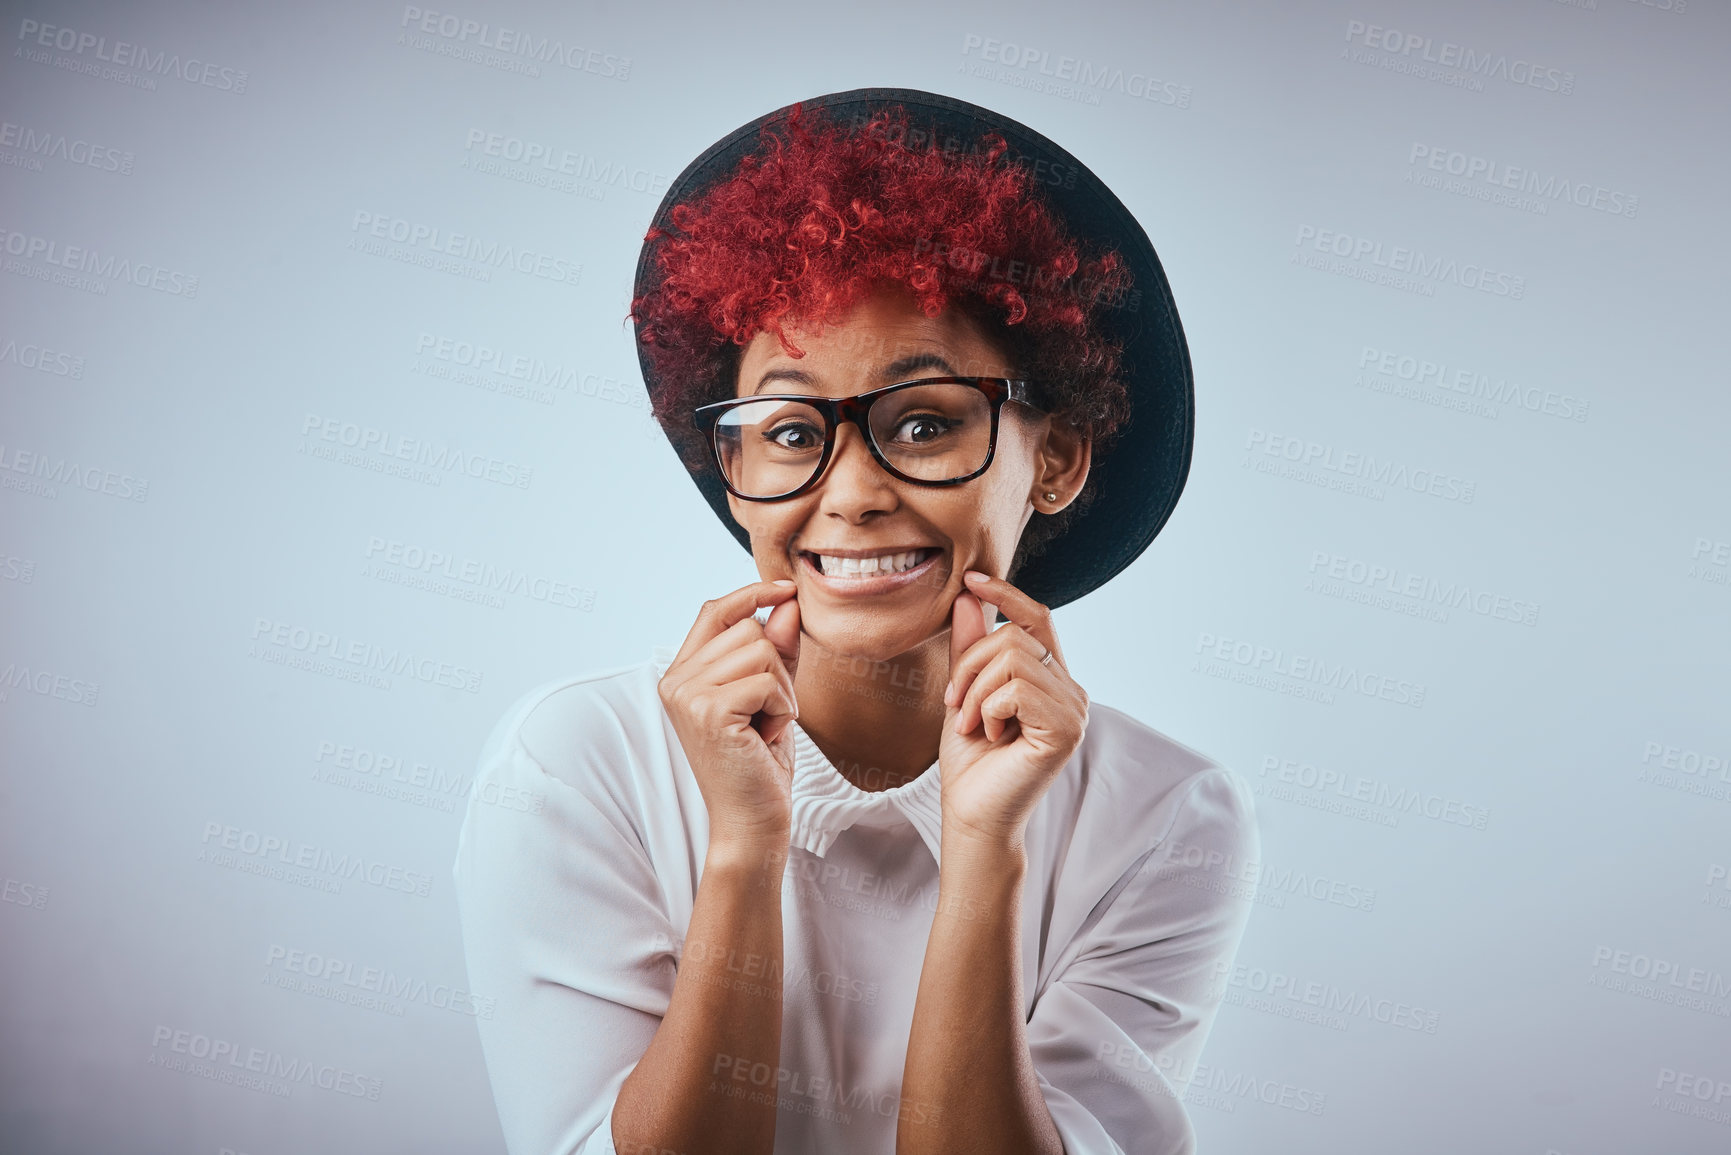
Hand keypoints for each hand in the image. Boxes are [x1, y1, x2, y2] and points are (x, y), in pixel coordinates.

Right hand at [657, 580, 802, 849]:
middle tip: (765, 716)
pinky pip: (769, 680)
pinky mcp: (708, 710)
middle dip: (776, 669)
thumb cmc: (760, 764)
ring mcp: (687, 694)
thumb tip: (787, 601)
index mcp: (682, 674)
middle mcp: (675, 680)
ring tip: (764, 728)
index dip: (752, 594)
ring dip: (782, 691)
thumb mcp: (772, 696)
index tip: (787, 589)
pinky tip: (766, 738)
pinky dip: (783, 709)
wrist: (751, 823)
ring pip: (762, 650)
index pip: (715, 611)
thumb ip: (778, 649)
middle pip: (748, 628)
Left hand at [938, 571, 1088, 848]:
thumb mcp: (963, 692)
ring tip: (973, 724)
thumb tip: (968, 596)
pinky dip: (989, 708)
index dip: (1007, 594)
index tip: (971, 579)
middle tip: (956, 705)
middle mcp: (1071, 691)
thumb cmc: (970, 761)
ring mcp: (1074, 711)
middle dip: (970, 664)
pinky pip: (1017, 688)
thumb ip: (969, 647)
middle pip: (1015, 635)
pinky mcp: (1066, 730)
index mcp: (1051, 680)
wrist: (972, 814)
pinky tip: (992, 736)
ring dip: (976, 690)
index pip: (1038, 619)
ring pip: (1013, 658)